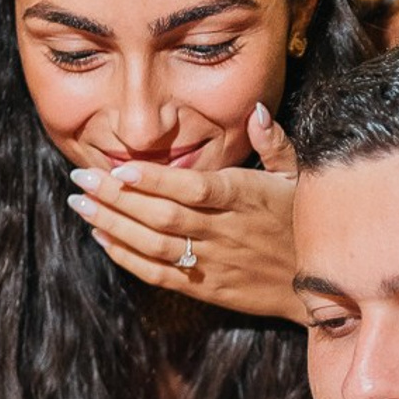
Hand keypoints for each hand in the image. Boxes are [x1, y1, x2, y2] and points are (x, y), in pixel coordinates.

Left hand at [66, 107, 303, 321]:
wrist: (318, 287)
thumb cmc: (304, 223)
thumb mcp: (300, 177)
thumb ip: (274, 142)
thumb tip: (256, 110)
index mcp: (244, 198)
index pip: (192, 188)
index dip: (153, 180)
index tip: (119, 167)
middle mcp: (225, 231)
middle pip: (163, 216)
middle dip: (117, 197)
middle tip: (80, 179)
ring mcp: (214, 262)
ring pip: (154, 245)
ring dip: (113, 225)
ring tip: (81, 204)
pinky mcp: (207, 288)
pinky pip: (160, 274)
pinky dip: (128, 257)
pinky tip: (102, 238)